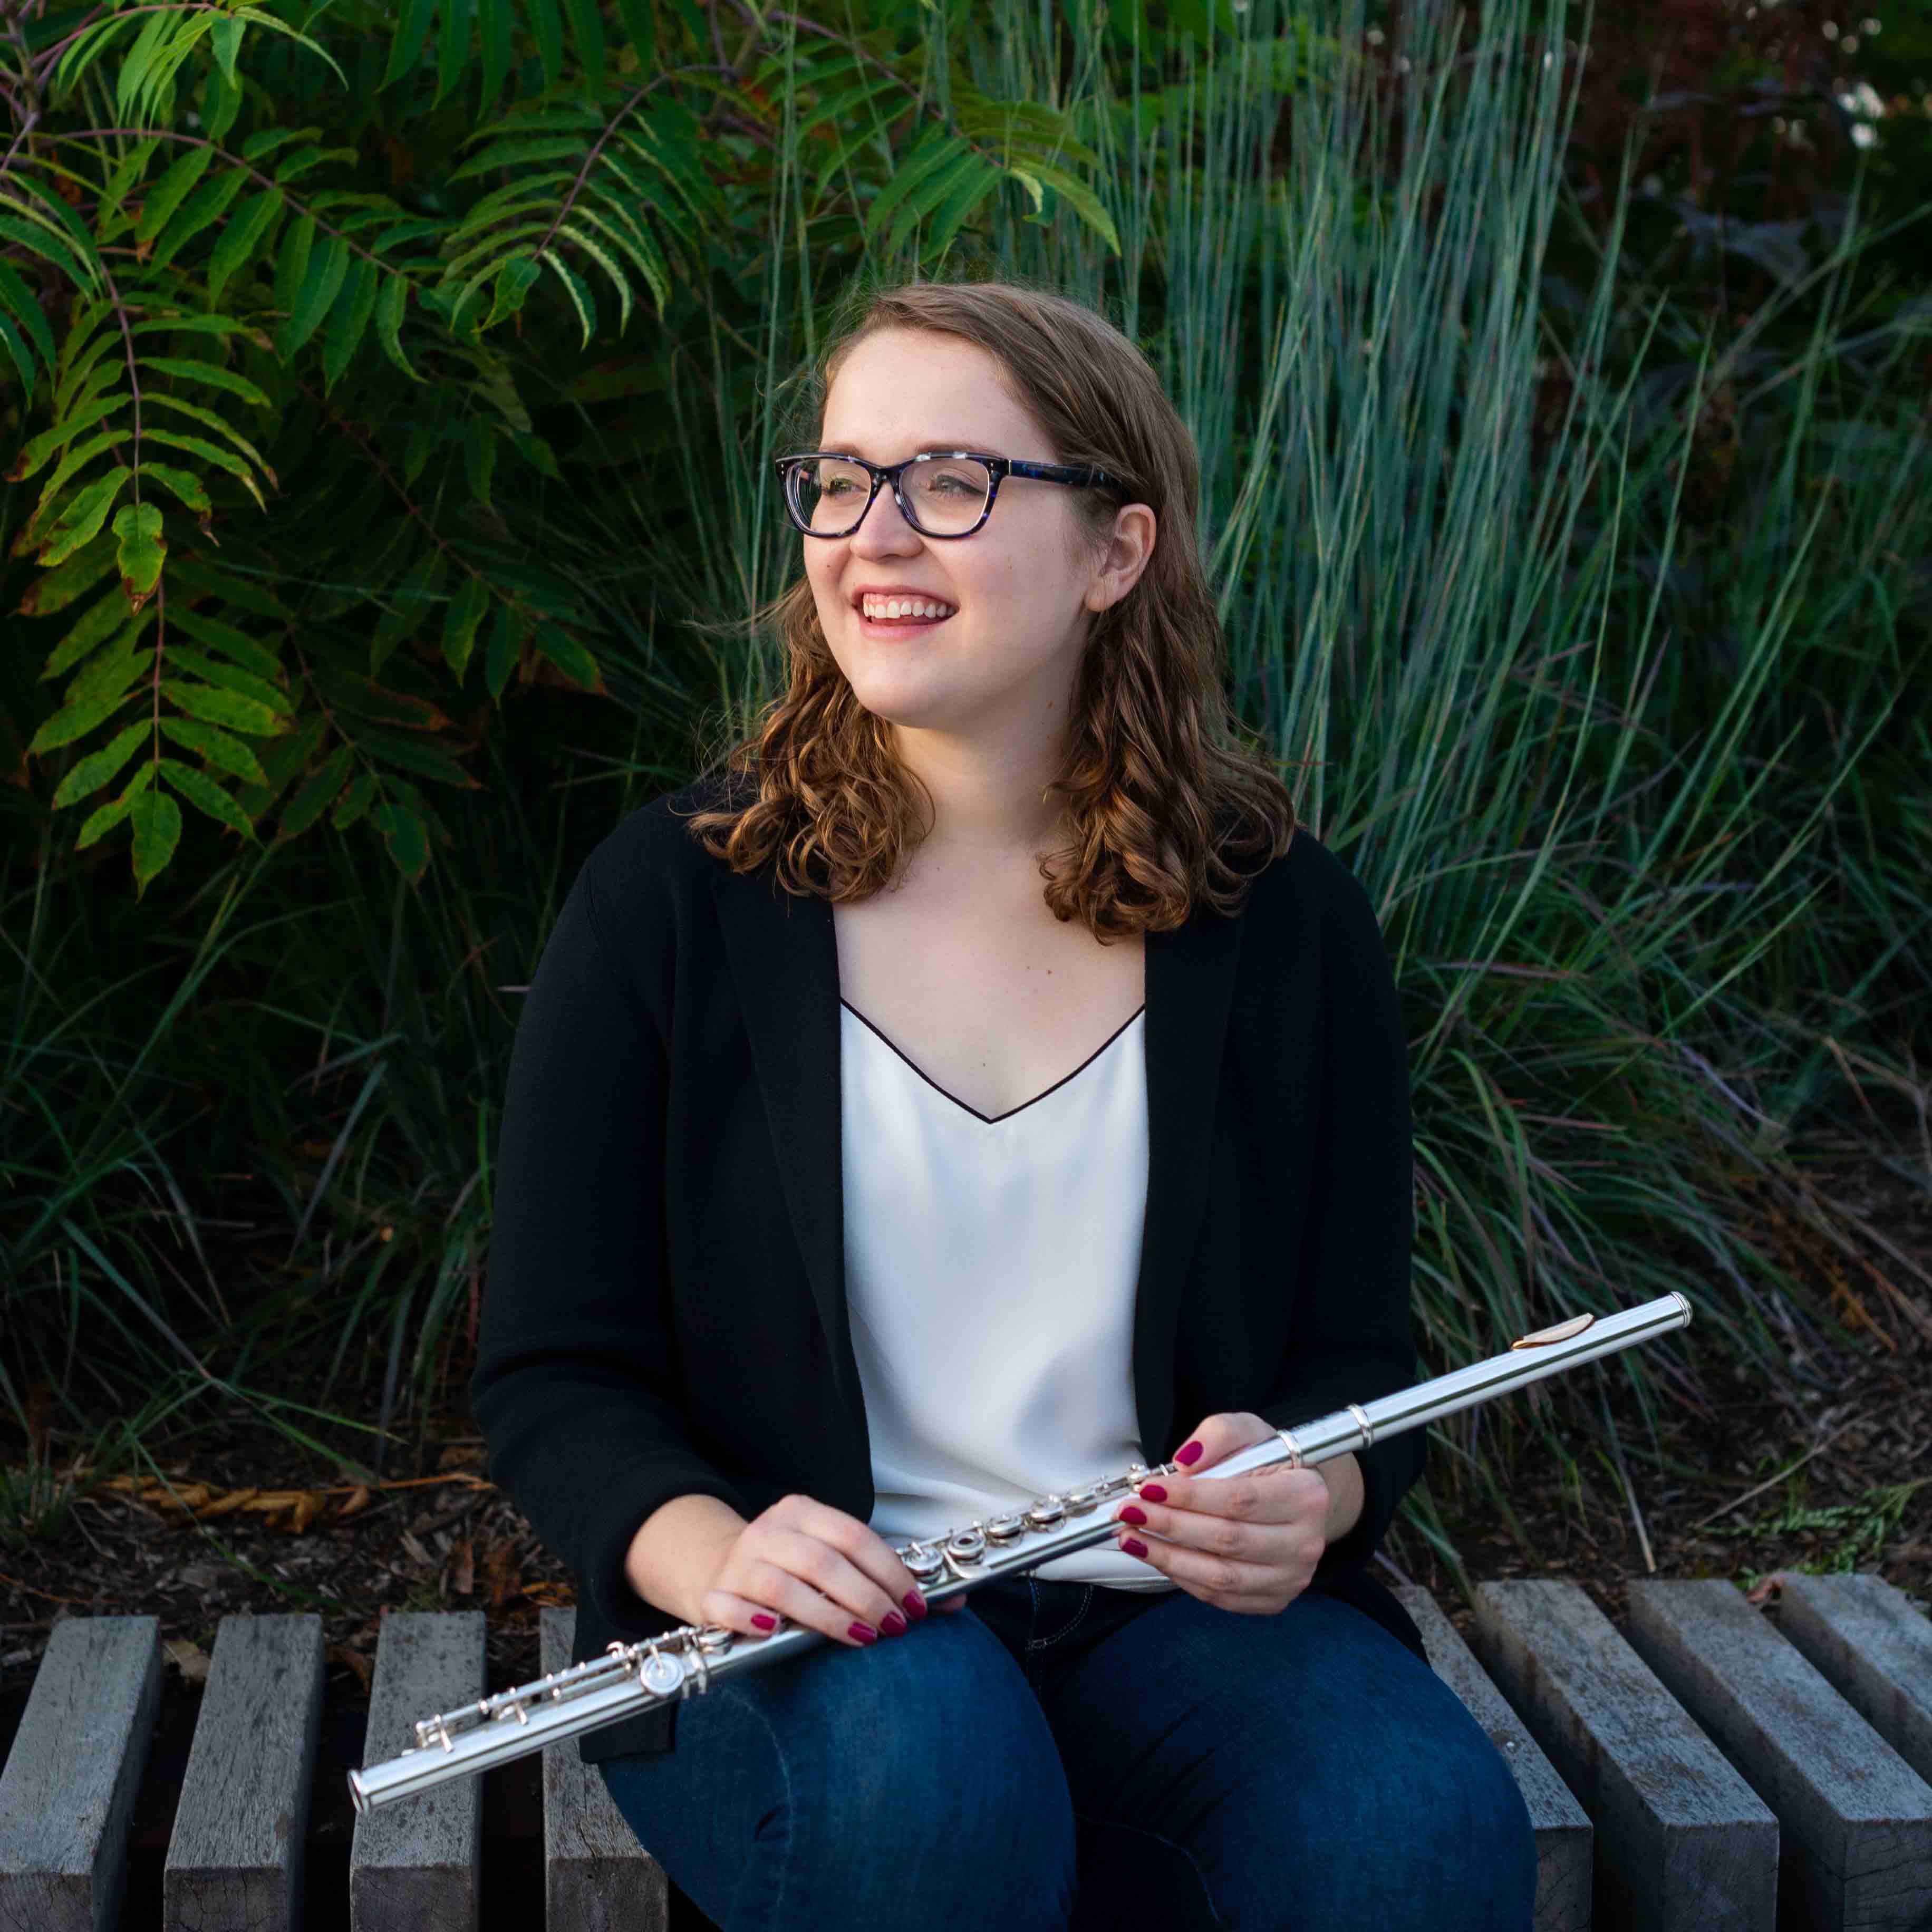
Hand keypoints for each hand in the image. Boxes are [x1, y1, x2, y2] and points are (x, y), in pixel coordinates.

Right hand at [696, 1494, 964, 1646]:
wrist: (712, 1566)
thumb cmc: (788, 1567)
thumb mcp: (830, 1557)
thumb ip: (882, 1576)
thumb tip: (954, 1601)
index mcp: (801, 1512)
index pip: (852, 1535)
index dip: (888, 1570)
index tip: (915, 1604)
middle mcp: (769, 1531)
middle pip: (823, 1562)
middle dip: (867, 1597)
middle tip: (895, 1627)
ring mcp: (738, 1562)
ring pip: (784, 1587)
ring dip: (827, 1616)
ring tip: (861, 1638)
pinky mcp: (712, 1594)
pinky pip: (731, 1607)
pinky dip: (754, 1621)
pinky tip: (776, 1633)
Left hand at [1109, 1411, 1328, 1613]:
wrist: (1297, 1501)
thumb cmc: (1270, 1463)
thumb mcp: (1248, 1431)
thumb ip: (1218, 1435)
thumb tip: (1184, 1463)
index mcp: (1306, 1495)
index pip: (1240, 1499)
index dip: (1189, 1496)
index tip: (1149, 1489)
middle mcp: (1305, 1542)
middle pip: (1227, 1539)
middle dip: (1170, 1525)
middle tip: (1129, 1512)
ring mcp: (1290, 1578)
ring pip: (1220, 1576)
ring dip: (1167, 1557)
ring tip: (1131, 1538)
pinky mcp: (1272, 1600)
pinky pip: (1220, 1596)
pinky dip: (1182, 1577)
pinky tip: (1156, 1556)